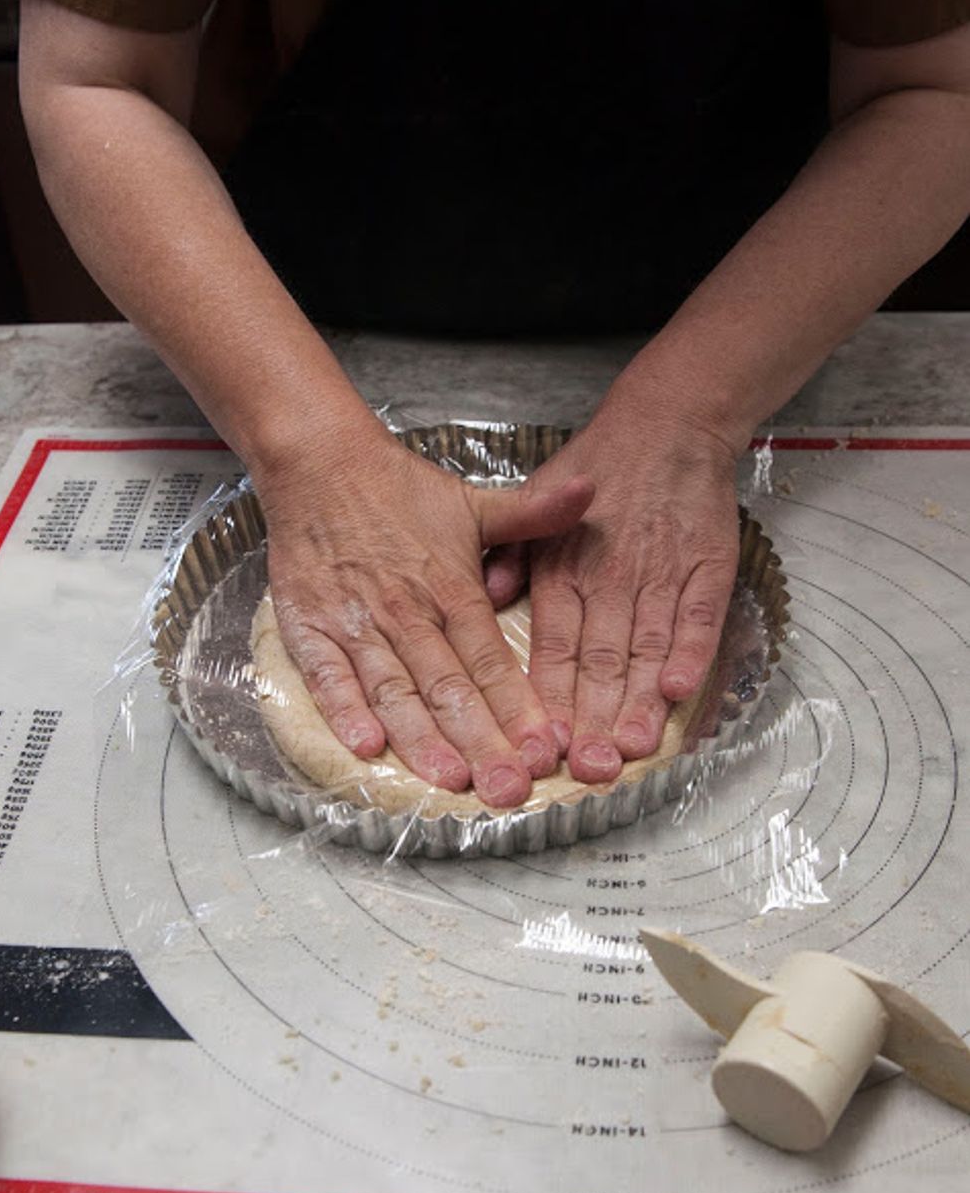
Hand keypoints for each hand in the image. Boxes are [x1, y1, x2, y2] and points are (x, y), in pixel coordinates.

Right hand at [255, 424, 593, 808]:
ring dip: (421, 738)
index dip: (517, 708)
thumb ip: (533, 513)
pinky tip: (366, 747)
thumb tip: (592, 492)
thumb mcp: (473, 500)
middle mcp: (407, 611)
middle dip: (482, 742)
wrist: (319, 461)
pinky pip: (327, 676)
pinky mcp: (308, 627)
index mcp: (452, 587)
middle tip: (508, 790)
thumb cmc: (399, 489)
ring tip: (451, 780)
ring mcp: (356, 622)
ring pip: (394, 690)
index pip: (491, 659)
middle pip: (449, 687)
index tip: (545, 751)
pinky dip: (343, 710)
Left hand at [483, 403, 739, 784]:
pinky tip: (681, 690)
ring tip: (634, 746)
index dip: (550, 697)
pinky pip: (700, 617)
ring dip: (641, 700)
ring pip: (648, 648)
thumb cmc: (595, 471)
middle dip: (596, 717)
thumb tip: (484, 598)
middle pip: (601, 660)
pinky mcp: (707, 568)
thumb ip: (511, 555)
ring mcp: (661, 575)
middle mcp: (610, 580)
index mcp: (564, 571)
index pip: (554, 646)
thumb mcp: (534, 504)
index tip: (545, 742)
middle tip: (591, 767)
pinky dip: (692, 653)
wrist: (667, 424)